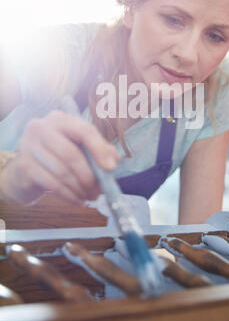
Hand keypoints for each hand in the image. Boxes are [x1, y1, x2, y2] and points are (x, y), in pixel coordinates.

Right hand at [0, 110, 119, 204]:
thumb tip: (112, 162)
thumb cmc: (56, 157)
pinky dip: (68, 195)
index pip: (83, 130)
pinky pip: (51, 184)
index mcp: (59, 119)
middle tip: (98, 190)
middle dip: (88, 176)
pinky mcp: (23, 167)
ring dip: (79, 188)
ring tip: (89, 197)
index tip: (110, 168)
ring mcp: (28, 146)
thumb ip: (99, 150)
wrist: (24, 173)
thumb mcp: (78, 148)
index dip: (99, 149)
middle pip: (71, 154)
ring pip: (62, 171)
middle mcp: (41, 128)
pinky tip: (78, 200)